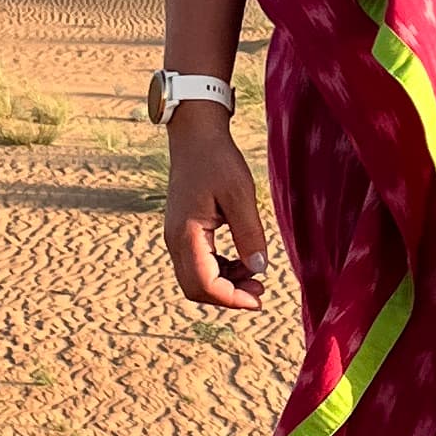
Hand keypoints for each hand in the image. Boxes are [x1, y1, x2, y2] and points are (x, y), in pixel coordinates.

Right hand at [163, 105, 268, 308]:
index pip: (204, 284)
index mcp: (187, 234)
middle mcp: (174, 240)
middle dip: (228, 296)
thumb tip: (259, 269)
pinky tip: (241, 262)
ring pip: (195, 279)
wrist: (195, 137)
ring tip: (255, 275)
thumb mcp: (241, 194)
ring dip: (224, 284)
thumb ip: (249, 233)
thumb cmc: (218, 160)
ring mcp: (175, 237)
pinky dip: (219, 271)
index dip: (232, 298)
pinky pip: (196, 264)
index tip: (259, 298)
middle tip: (260, 290)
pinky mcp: (181, 232)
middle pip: (196, 288)